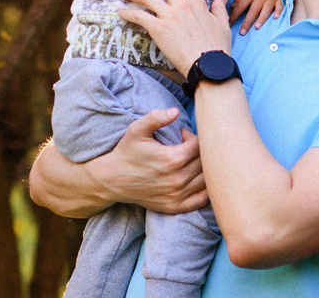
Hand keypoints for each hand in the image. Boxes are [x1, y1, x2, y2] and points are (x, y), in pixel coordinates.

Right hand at [91, 109, 207, 213]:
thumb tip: (176, 111)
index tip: (182, 134)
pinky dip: (205, 189)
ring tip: (190, 159)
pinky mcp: (174, 207)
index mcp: (172, 159)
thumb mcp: (137, 129)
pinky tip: (197, 178)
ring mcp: (177, 196)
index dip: (194, 136)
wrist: (113, 179)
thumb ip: (156, 117)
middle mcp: (178, 179)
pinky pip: (200, 200)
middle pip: (204, 162)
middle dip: (200, 150)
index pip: (199, 145)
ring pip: (205, 180)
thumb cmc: (127, 152)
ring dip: (203, 168)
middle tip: (187, 145)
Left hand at [119, 0, 231, 74]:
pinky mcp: (159, 29)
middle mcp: (181, 4)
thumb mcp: (222, 23)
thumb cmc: (217, 48)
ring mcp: (169, 15)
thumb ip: (219, 7)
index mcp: (196, 1)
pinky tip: (121, 12)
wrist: (209, 66)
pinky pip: (139, 16)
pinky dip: (128, 12)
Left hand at [230, 0, 291, 33]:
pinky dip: (278, 11)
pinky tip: (275, 18)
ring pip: (265, 9)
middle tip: (241, 33)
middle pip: (252, 11)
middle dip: (246, 22)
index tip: (229, 23)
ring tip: (256, 27)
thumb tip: (233, 6)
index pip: (240, 6)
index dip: (234, 15)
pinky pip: (279, 5)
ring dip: (261, 18)